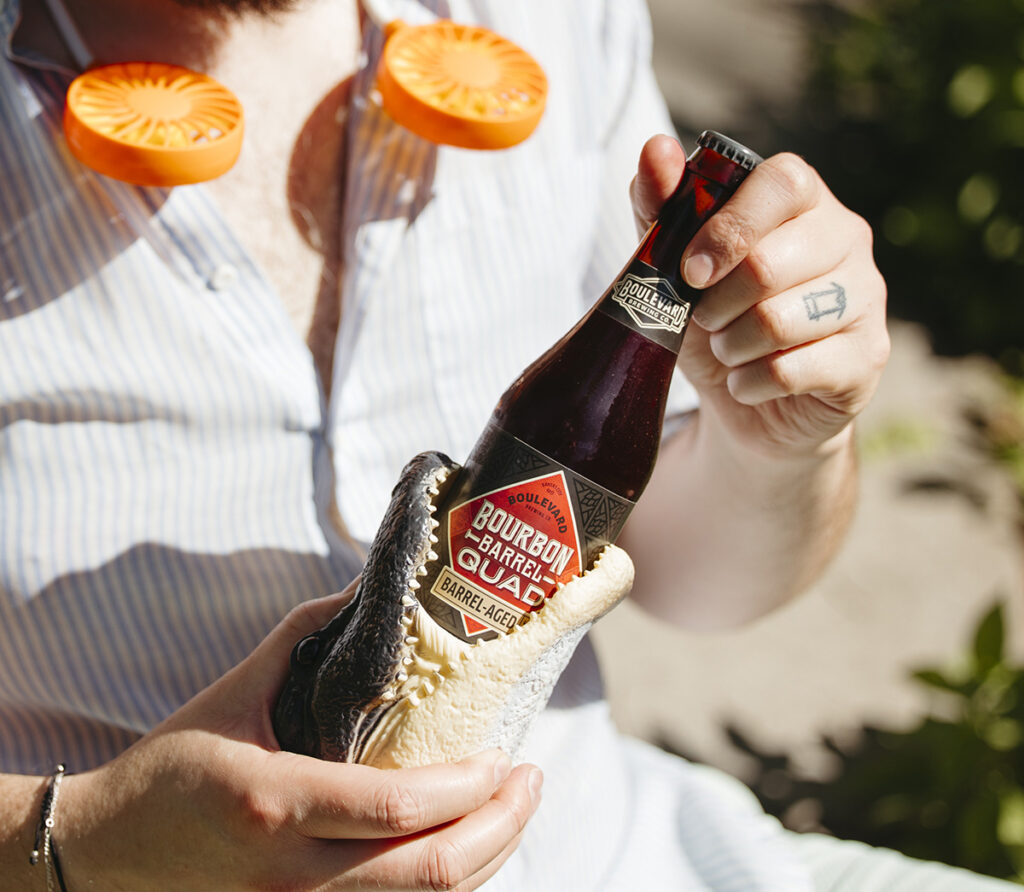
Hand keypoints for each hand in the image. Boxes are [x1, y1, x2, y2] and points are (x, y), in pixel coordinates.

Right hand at [56, 586, 541, 890]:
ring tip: (514, 809)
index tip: (505, 751)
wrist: (104, 852)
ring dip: (486, 859)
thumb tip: (373, 588)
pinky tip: (467, 845)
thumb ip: (310, 633)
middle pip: (429, 874)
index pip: (398, 808)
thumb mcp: (237, 688)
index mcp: (274, 802)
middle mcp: (291, 876)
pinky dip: (445, 887)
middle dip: (500, 826)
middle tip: (531, 779)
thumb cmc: (172, 764)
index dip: (469, 786)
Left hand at [631, 134, 888, 459]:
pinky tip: (748, 381)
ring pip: (779, 321)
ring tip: (727, 348)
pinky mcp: (868, 356)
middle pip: (769, 264)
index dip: (728, 227)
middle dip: (716, 304)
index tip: (690, 270)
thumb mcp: (676, 265)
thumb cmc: (714, 319)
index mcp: (803, 201)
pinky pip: (793, 370)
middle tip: (704, 319)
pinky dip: (751, 382)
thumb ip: (663, 207)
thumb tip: (656, 149)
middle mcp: (847, 239)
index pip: (783, 182)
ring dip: (731, 345)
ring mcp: (866, 297)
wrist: (746, 400)